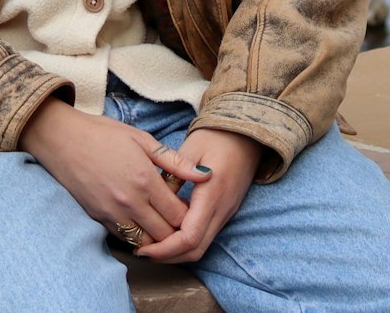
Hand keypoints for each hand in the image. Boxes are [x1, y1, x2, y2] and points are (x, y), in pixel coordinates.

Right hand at [19, 99, 211, 246]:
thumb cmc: (104, 134)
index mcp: (145, 180)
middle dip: (177, 231)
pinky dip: (137, 237)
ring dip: (158, 238)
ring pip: (146, 243)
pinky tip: (142, 223)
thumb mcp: (143, 139)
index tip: (191, 207)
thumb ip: (175, 162)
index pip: (179, 215)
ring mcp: (112, 212)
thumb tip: (206, 175)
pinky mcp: (98, 218)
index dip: (190, 215)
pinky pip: (125, 239)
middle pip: (165, 234)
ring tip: (163, 224)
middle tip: (181, 219)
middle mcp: (130, 202)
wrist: (62, 139)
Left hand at [136, 128, 262, 263]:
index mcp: (212, 194)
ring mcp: (226, 213)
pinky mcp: (225, 212)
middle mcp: (222, 210)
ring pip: (201, 247)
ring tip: (151, 245)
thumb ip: (173, 176)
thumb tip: (155, 202)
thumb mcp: (190, 149)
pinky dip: (185, 242)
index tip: (143, 248)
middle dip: (168, 256)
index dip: (165, 248)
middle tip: (142, 252)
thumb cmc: (216, 137)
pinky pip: (205, 236)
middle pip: (195, 250)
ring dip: (176, 252)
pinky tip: (168, 232)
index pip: (189, 237)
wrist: (247, 134)